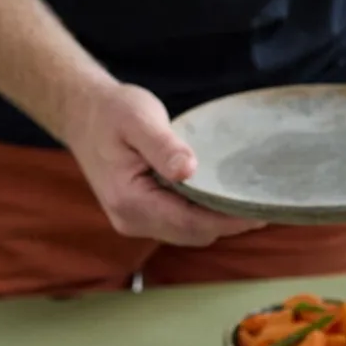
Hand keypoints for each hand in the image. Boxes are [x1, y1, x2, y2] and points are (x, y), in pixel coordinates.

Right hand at [60, 76, 263, 245]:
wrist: (83, 115)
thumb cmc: (111, 112)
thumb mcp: (138, 118)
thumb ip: (163, 145)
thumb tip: (188, 169)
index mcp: (130, 201)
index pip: (189, 222)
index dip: (226, 220)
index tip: (258, 210)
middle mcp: (132, 220)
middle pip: (192, 233)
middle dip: (228, 224)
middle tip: (262, 205)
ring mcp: (135, 221)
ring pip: (188, 232)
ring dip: (217, 222)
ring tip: (248, 203)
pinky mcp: (142, 216)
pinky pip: (180, 223)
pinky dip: (203, 216)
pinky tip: (223, 199)